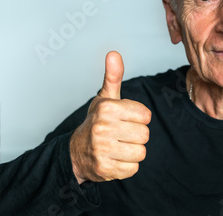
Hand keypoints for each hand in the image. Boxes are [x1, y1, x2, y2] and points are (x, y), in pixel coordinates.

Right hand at [70, 51, 151, 184]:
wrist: (76, 152)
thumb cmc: (97, 121)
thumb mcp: (105, 98)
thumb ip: (113, 76)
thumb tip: (114, 53)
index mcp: (107, 108)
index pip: (146, 116)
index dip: (139, 119)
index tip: (126, 119)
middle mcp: (102, 128)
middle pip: (145, 135)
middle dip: (137, 136)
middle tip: (122, 134)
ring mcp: (102, 150)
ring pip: (141, 152)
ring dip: (133, 152)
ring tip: (119, 146)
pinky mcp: (104, 169)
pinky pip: (133, 169)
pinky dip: (127, 166)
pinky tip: (116, 159)